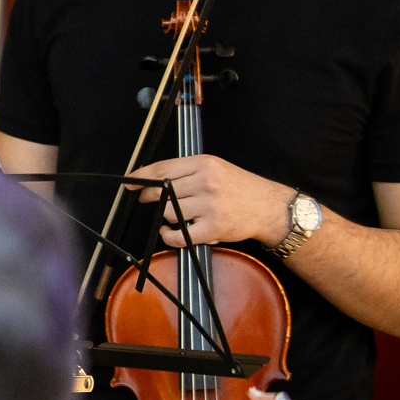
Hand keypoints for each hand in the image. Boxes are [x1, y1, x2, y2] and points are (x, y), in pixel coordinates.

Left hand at [127, 154, 297, 249]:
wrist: (270, 208)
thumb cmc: (241, 188)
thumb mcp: (217, 168)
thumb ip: (189, 171)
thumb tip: (155, 178)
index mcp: (204, 164)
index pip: (162, 169)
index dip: (141, 176)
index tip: (130, 182)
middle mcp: (206, 183)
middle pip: (161, 190)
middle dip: (148, 196)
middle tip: (145, 199)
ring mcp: (209, 206)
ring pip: (168, 212)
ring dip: (165, 216)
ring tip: (173, 216)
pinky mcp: (213, 228)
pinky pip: (179, 235)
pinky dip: (170, 236)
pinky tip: (171, 232)